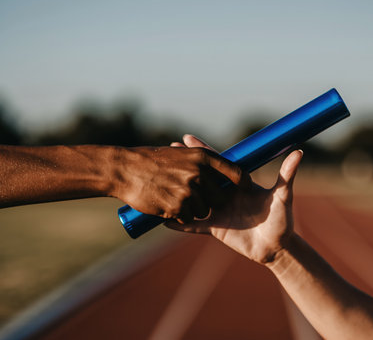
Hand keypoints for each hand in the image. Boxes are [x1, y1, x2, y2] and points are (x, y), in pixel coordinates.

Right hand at [112, 146, 250, 222]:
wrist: (125, 169)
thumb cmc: (153, 160)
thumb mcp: (182, 154)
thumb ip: (203, 161)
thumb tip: (223, 170)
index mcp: (204, 157)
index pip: (237, 173)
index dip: (243, 182)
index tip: (246, 188)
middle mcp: (200, 173)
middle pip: (221, 197)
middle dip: (212, 200)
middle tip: (197, 196)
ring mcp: (189, 192)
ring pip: (204, 211)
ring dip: (195, 210)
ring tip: (177, 198)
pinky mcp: (177, 208)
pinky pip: (188, 219)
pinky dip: (181, 217)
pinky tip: (169, 207)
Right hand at [166, 135, 302, 263]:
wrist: (276, 247)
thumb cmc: (282, 219)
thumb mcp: (282, 196)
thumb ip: (287, 174)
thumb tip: (299, 151)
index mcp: (237, 183)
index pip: (216, 163)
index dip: (202, 150)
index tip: (186, 138)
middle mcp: (225, 195)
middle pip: (199, 177)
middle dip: (183, 166)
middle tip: (165, 153)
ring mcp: (218, 211)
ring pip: (192, 198)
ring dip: (177, 191)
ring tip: (158, 181)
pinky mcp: (215, 229)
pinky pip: (193, 226)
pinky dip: (179, 223)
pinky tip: (163, 219)